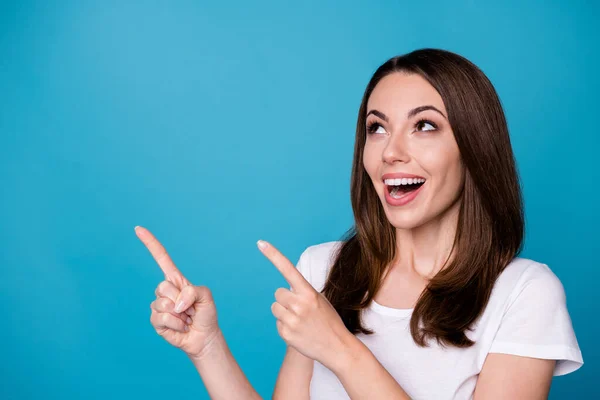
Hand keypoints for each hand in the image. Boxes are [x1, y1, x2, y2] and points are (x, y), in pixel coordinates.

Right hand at [136, 226, 219, 358]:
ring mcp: (159, 306)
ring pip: (162, 304)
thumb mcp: (206, 296)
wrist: (203, 336)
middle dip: (180, 299)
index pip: (162, 258)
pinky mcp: (156, 321)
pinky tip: (180, 327)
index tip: (138, 229)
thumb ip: (193, 292)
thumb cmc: (206, 314)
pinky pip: (162, 318)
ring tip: (185, 319)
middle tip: (189, 309)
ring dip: (179, 315)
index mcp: (176, 280)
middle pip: (163, 287)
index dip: (150, 243)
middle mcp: (165, 291)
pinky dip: (175, 325)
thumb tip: (175, 303)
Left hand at [257, 240, 352, 369]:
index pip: (287, 269)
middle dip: (286, 299)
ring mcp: (292, 320)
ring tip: (300, 320)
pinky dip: (286, 327)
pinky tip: (299, 331)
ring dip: (284, 312)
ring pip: (275, 308)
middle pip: (278, 293)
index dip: (273, 255)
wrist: (338, 347)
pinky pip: (277, 324)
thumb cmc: (328, 321)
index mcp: (308, 292)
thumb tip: (283, 292)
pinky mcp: (286, 334)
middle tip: (300, 309)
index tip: (260, 243)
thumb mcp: (320, 300)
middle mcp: (299, 304)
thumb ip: (302, 292)